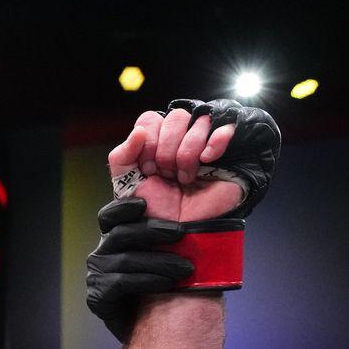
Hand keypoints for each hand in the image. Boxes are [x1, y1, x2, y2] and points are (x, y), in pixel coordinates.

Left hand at [108, 109, 241, 223]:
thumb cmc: (158, 210)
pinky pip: (226, 125)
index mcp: (157, 142)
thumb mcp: (129, 185)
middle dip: (167, 150)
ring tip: (185, 178)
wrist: (184, 232)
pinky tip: (207, 161)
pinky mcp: (227, 148)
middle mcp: (180, 137)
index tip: (149, 170)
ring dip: (187, 153)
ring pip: (198, 120)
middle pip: (175, 117)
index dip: (148, 142)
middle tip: (168, 175)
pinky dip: (215, 142)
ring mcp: (205, 141)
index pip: (150, 119)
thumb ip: (120, 157)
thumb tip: (138, 131)